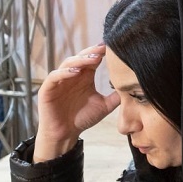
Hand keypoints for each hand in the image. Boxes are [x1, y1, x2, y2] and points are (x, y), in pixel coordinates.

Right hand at [36, 44, 119, 159]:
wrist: (66, 134)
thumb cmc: (82, 118)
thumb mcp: (104, 106)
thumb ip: (116, 97)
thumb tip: (133, 88)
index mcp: (85, 76)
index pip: (93, 59)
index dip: (102, 52)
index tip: (113, 47)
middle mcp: (72, 75)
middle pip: (81, 57)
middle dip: (92, 52)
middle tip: (104, 48)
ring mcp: (60, 81)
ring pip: (68, 64)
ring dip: (80, 59)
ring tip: (93, 58)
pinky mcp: (48, 89)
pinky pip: (55, 76)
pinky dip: (64, 72)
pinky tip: (75, 71)